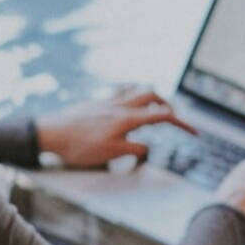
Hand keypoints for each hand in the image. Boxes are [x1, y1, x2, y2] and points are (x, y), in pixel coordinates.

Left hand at [35, 89, 192, 168]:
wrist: (50, 133)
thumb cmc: (78, 146)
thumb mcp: (110, 154)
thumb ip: (134, 149)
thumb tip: (148, 147)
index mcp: (127, 118)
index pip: (162, 116)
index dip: (182, 124)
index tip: (194, 133)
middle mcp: (120, 105)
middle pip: (153, 95)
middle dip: (168, 106)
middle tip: (173, 120)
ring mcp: (108, 101)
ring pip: (137, 90)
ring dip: (151, 98)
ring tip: (154, 112)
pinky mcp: (97, 102)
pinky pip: (121, 92)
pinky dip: (132, 96)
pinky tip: (129, 107)